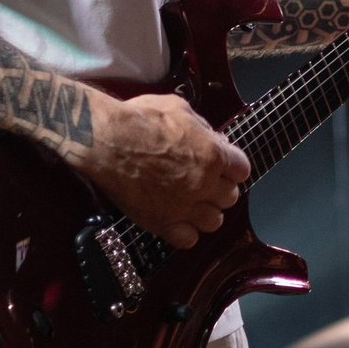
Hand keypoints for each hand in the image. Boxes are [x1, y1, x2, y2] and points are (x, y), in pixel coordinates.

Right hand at [77, 90, 250, 249]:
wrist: (106, 141)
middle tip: (203, 182)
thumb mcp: (179, 108)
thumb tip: (210, 138)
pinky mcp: (162, 222)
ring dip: (205, 212)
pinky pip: (188, 239)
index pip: (242, 170)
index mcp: (212, 154)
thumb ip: (201, 127)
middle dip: (218, 189)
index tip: (222, 166)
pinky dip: (185, 232)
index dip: (231, 167)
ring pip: (213, 221)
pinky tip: (176, 219)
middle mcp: (203, 183)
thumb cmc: (139, 119)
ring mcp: (183, 206)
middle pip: (230, 197)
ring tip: (191, 203)